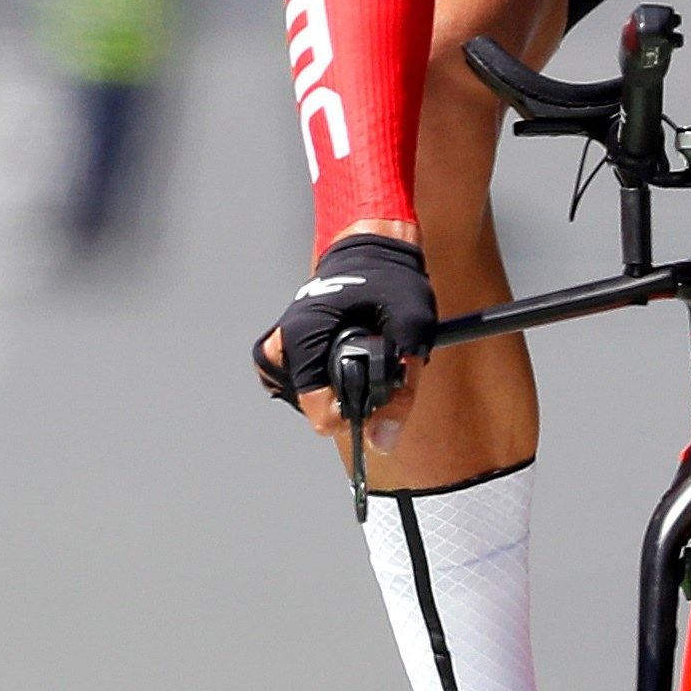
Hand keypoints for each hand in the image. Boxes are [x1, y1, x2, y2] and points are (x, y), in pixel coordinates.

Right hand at [255, 229, 438, 436]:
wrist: (371, 248)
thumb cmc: (390, 280)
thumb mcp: (412, 331)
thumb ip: (400, 391)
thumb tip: (382, 442)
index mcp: (304, 334)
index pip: (316, 408)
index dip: (352, 412)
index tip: (374, 394)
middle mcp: (282, 341)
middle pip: (306, 405)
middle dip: (341, 398)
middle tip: (368, 371)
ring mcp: (278, 343)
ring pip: (295, 396)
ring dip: (328, 390)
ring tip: (352, 365)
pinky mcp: (282, 344)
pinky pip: (289, 380)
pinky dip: (314, 381)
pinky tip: (334, 365)